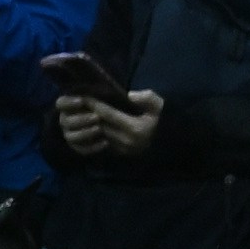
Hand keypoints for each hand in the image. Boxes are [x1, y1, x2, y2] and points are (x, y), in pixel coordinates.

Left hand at [50, 83, 165, 162]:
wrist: (170, 141)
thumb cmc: (163, 120)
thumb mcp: (159, 105)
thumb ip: (146, 98)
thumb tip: (129, 95)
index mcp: (134, 128)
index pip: (108, 114)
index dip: (95, 104)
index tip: (85, 95)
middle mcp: (126, 140)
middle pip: (100, 125)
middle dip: (89, 113)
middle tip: (79, 103)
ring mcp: (122, 149)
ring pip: (100, 134)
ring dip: (91, 123)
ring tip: (83, 112)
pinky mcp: (120, 153)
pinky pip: (103, 141)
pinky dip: (97, 132)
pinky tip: (92, 124)